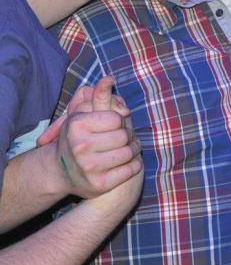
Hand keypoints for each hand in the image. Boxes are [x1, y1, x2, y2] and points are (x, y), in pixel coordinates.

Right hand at [39, 77, 141, 199]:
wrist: (62, 171)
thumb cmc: (78, 136)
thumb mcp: (84, 114)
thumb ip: (99, 96)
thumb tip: (109, 79)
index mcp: (77, 126)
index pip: (117, 118)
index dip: (119, 120)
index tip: (115, 124)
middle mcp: (81, 147)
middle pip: (124, 136)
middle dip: (129, 135)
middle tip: (125, 137)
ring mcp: (90, 168)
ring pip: (129, 152)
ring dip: (134, 149)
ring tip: (128, 148)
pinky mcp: (100, 185)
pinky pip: (130, 170)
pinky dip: (134, 164)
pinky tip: (128, 161)